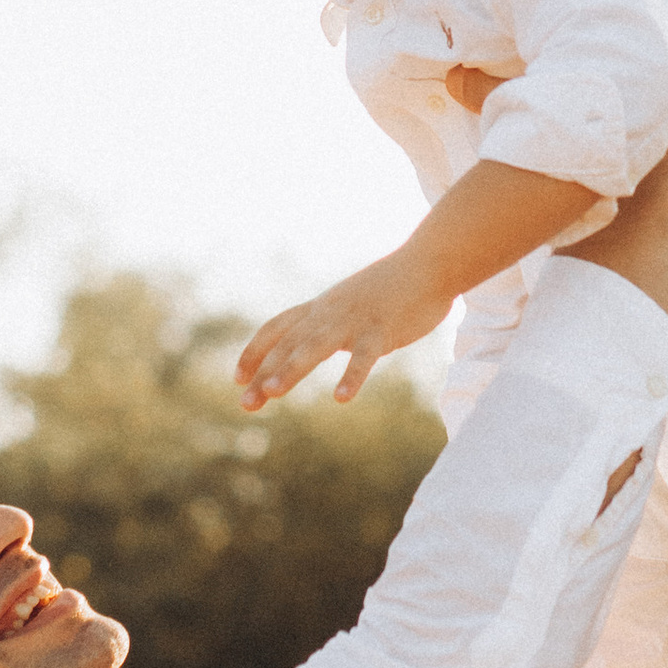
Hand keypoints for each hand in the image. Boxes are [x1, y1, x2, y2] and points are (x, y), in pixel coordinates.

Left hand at [235, 243, 457, 411]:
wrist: (428, 263)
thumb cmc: (392, 287)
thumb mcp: (351, 303)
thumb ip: (330, 322)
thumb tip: (313, 343)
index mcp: (322, 308)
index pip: (277, 327)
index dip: (255, 351)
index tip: (238, 378)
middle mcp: (330, 313)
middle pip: (289, 342)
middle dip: (265, 372)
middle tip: (246, 404)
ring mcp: (355, 320)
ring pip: (316, 345)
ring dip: (292, 369)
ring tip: (272, 392)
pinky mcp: (382, 329)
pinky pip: (365, 356)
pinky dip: (352, 376)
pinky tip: (341, 398)